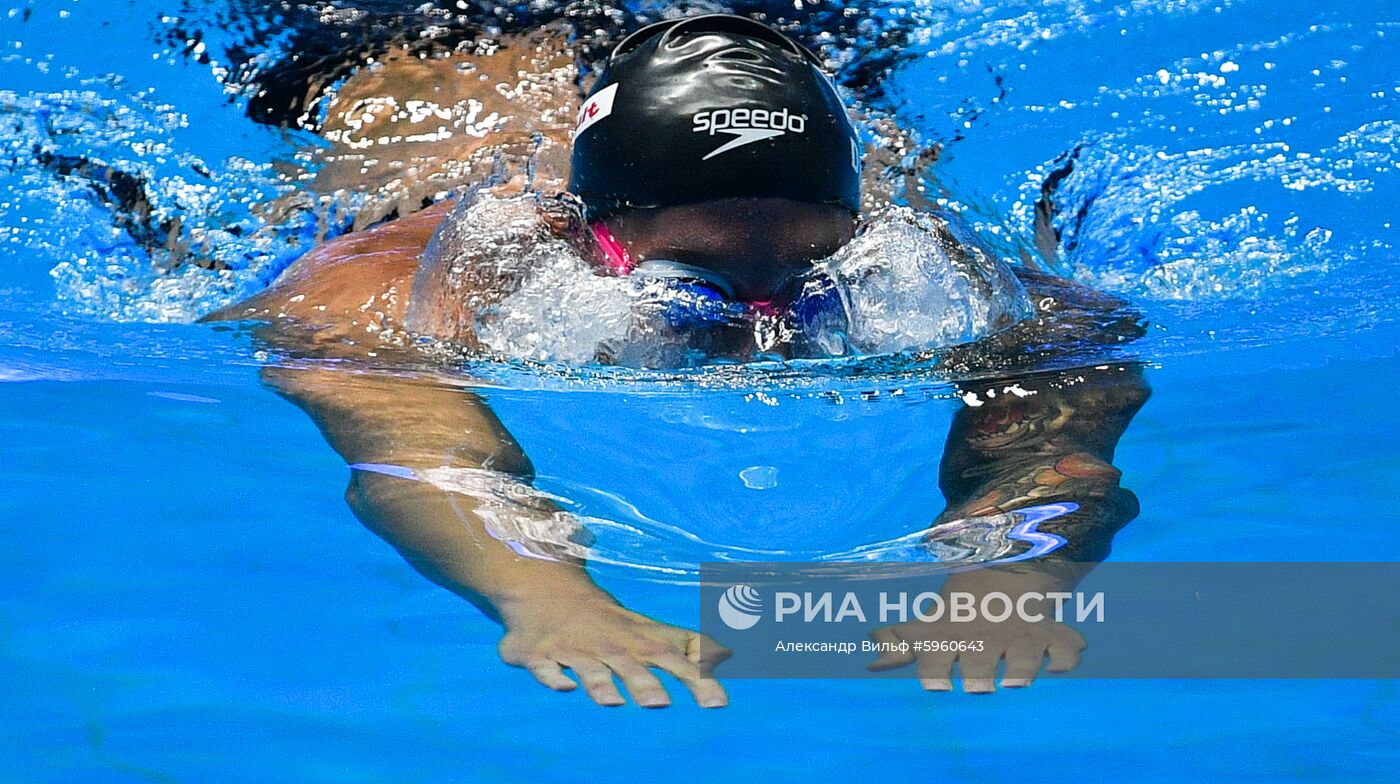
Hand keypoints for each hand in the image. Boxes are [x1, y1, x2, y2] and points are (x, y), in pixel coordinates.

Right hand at [497, 594, 730, 707]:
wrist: (549, 589)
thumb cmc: (611, 620)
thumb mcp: (650, 629)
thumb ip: (687, 645)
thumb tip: (729, 654)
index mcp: (640, 641)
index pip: (676, 659)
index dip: (698, 679)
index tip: (718, 703)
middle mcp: (612, 646)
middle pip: (632, 665)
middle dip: (646, 683)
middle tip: (661, 705)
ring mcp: (576, 650)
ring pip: (592, 669)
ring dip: (602, 685)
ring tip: (613, 702)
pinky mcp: (542, 655)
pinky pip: (548, 668)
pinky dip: (555, 677)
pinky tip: (564, 687)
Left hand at [867, 613, 1084, 692]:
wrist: (1004, 570)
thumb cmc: (959, 612)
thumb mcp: (930, 626)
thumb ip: (901, 646)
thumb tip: (870, 663)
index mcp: (953, 637)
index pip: (939, 657)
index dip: (936, 671)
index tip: (937, 687)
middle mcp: (985, 638)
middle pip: (982, 663)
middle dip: (979, 675)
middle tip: (977, 686)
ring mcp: (1020, 635)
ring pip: (1025, 656)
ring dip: (1022, 668)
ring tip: (1016, 681)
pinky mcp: (1051, 632)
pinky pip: (1066, 646)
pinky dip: (1067, 655)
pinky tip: (1060, 665)